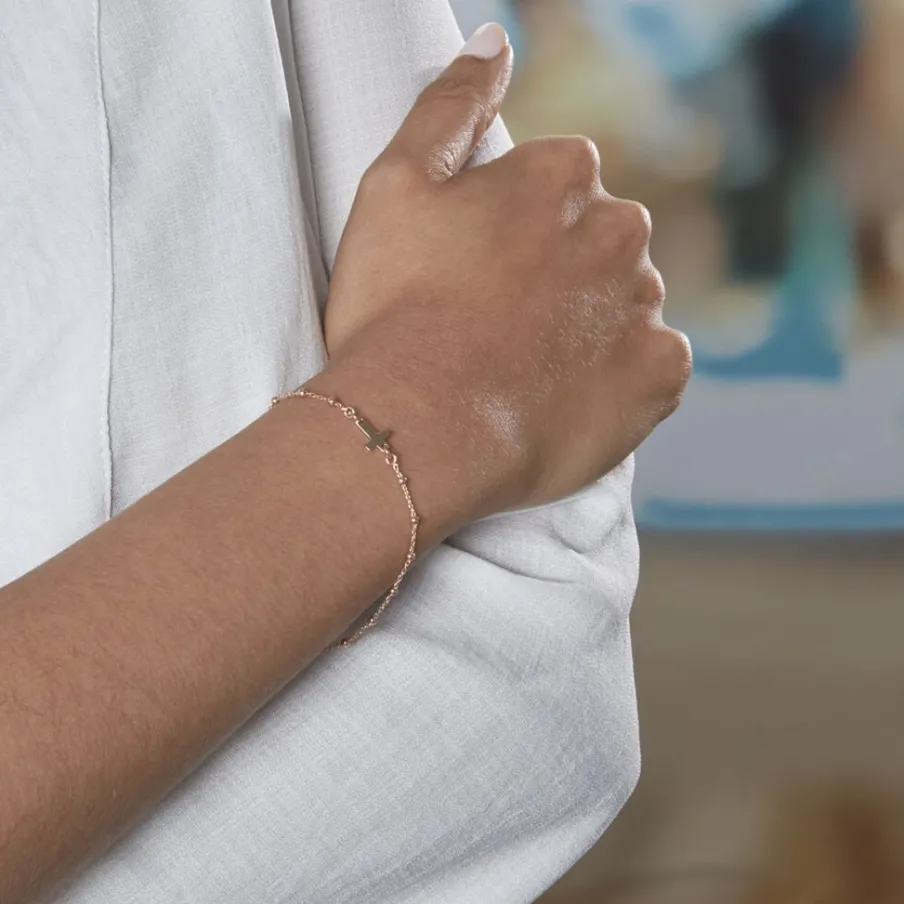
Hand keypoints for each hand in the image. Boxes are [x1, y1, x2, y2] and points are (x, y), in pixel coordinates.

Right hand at [321, 23, 690, 520]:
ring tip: (527, 367)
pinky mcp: (660, 376)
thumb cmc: (397, 309)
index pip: (561, 186)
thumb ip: (451, 104)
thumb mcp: (395, 186)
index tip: (480, 274)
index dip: (515, 234)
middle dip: (562, 273)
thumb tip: (495, 39)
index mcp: (564, 175)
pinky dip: (623, 377)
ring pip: (625, 305)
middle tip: (500, 324)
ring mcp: (645, 306)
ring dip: (590, 326)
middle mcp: (620, 230)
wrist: (422, 426)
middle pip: (600, 243)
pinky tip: (569, 394)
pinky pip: (654, 365)